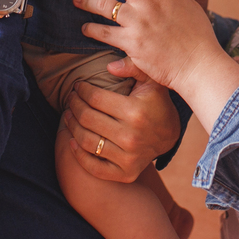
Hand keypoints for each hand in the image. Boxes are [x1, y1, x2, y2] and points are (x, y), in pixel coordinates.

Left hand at [62, 58, 180, 181]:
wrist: (169, 137)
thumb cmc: (156, 103)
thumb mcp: (152, 80)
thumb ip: (134, 67)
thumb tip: (109, 66)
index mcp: (135, 112)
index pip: (95, 98)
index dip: (81, 90)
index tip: (77, 86)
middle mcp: (131, 137)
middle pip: (87, 119)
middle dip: (73, 105)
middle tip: (70, 99)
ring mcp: (129, 158)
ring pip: (86, 141)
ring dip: (71, 126)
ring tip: (69, 115)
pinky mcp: (126, 173)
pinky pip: (93, 167)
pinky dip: (78, 154)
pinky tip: (72, 139)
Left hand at [73, 0, 238, 97]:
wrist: (199, 65)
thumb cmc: (199, 37)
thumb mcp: (191, 6)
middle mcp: (149, 1)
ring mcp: (138, 22)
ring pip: (103, 5)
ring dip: (86, 1)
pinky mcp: (131, 43)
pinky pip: (103, 33)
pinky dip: (91, 29)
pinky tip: (86, 28)